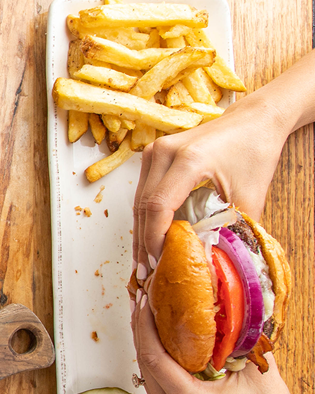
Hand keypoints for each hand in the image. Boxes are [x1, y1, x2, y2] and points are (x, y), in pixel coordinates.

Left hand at [131, 298, 314, 393]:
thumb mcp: (255, 368)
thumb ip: (234, 338)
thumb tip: (217, 304)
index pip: (154, 356)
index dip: (145, 325)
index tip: (146, 300)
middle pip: (143, 361)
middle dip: (141, 326)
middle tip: (144, 296)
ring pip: (144, 369)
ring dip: (144, 338)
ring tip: (148, 309)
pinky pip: (152, 377)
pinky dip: (153, 354)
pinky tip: (156, 333)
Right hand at [132, 95, 289, 268]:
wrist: (254, 119)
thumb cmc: (255, 150)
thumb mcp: (250, 194)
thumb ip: (234, 228)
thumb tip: (217, 262)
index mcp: (188, 158)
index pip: (158, 206)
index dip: (155, 239)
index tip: (160, 263)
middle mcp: (164, 152)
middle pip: (142, 207)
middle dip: (144, 243)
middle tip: (147, 274)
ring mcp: (154, 152)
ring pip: (138, 202)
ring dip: (142, 233)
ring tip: (145, 263)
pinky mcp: (153, 156)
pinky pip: (144, 193)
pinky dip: (146, 219)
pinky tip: (149, 240)